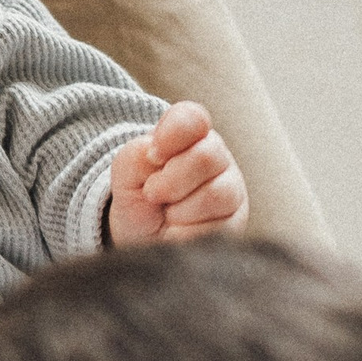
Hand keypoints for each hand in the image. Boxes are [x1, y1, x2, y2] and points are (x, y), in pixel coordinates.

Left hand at [107, 102, 247, 245]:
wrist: (142, 242)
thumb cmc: (138, 202)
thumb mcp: (125, 175)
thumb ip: (136, 155)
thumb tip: (156, 154)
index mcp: (190, 136)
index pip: (193, 119)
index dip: (170, 135)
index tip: (152, 155)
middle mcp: (217, 158)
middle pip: (206, 156)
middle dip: (170, 181)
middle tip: (153, 194)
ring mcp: (231, 189)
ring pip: (216, 193)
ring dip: (179, 210)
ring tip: (168, 214)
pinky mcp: (236, 221)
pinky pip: (217, 226)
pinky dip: (187, 232)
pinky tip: (180, 230)